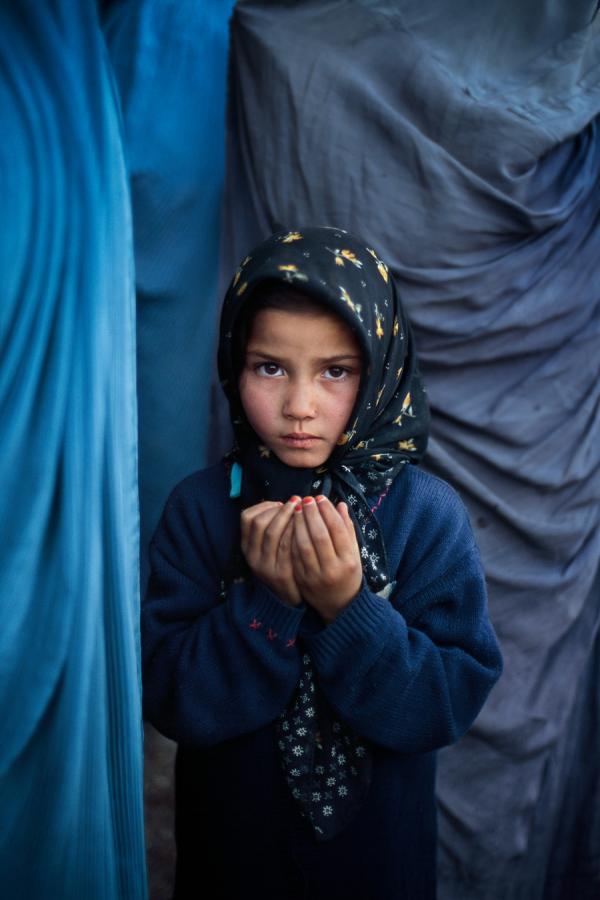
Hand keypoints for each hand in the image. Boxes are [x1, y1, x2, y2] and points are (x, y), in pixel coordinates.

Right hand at [240, 497, 302, 606]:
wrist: (288, 597)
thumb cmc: (283, 563)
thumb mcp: (269, 547)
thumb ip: (272, 526)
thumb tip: (285, 501)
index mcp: (247, 546)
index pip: (246, 518)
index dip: (264, 506)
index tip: (280, 503)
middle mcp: (252, 556)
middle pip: (259, 523)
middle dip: (278, 509)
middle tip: (295, 503)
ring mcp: (265, 566)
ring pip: (273, 533)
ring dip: (288, 516)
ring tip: (301, 509)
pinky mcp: (281, 573)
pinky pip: (287, 546)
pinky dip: (296, 532)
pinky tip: (307, 525)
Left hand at [291, 496, 362, 622]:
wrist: (340, 605)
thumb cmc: (349, 573)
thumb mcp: (354, 553)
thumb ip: (348, 529)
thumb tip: (340, 504)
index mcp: (349, 560)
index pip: (337, 530)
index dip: (327, 511)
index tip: (320, 497)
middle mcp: (333, 569)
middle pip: (319, 535)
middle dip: (311, 514)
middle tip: (306, 499)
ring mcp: (316, 576)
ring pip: (304, 545)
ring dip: (298, 524)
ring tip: (296, 509)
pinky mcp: (302, 580)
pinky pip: (294, 555)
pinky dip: (291, 538)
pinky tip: (289, 525)